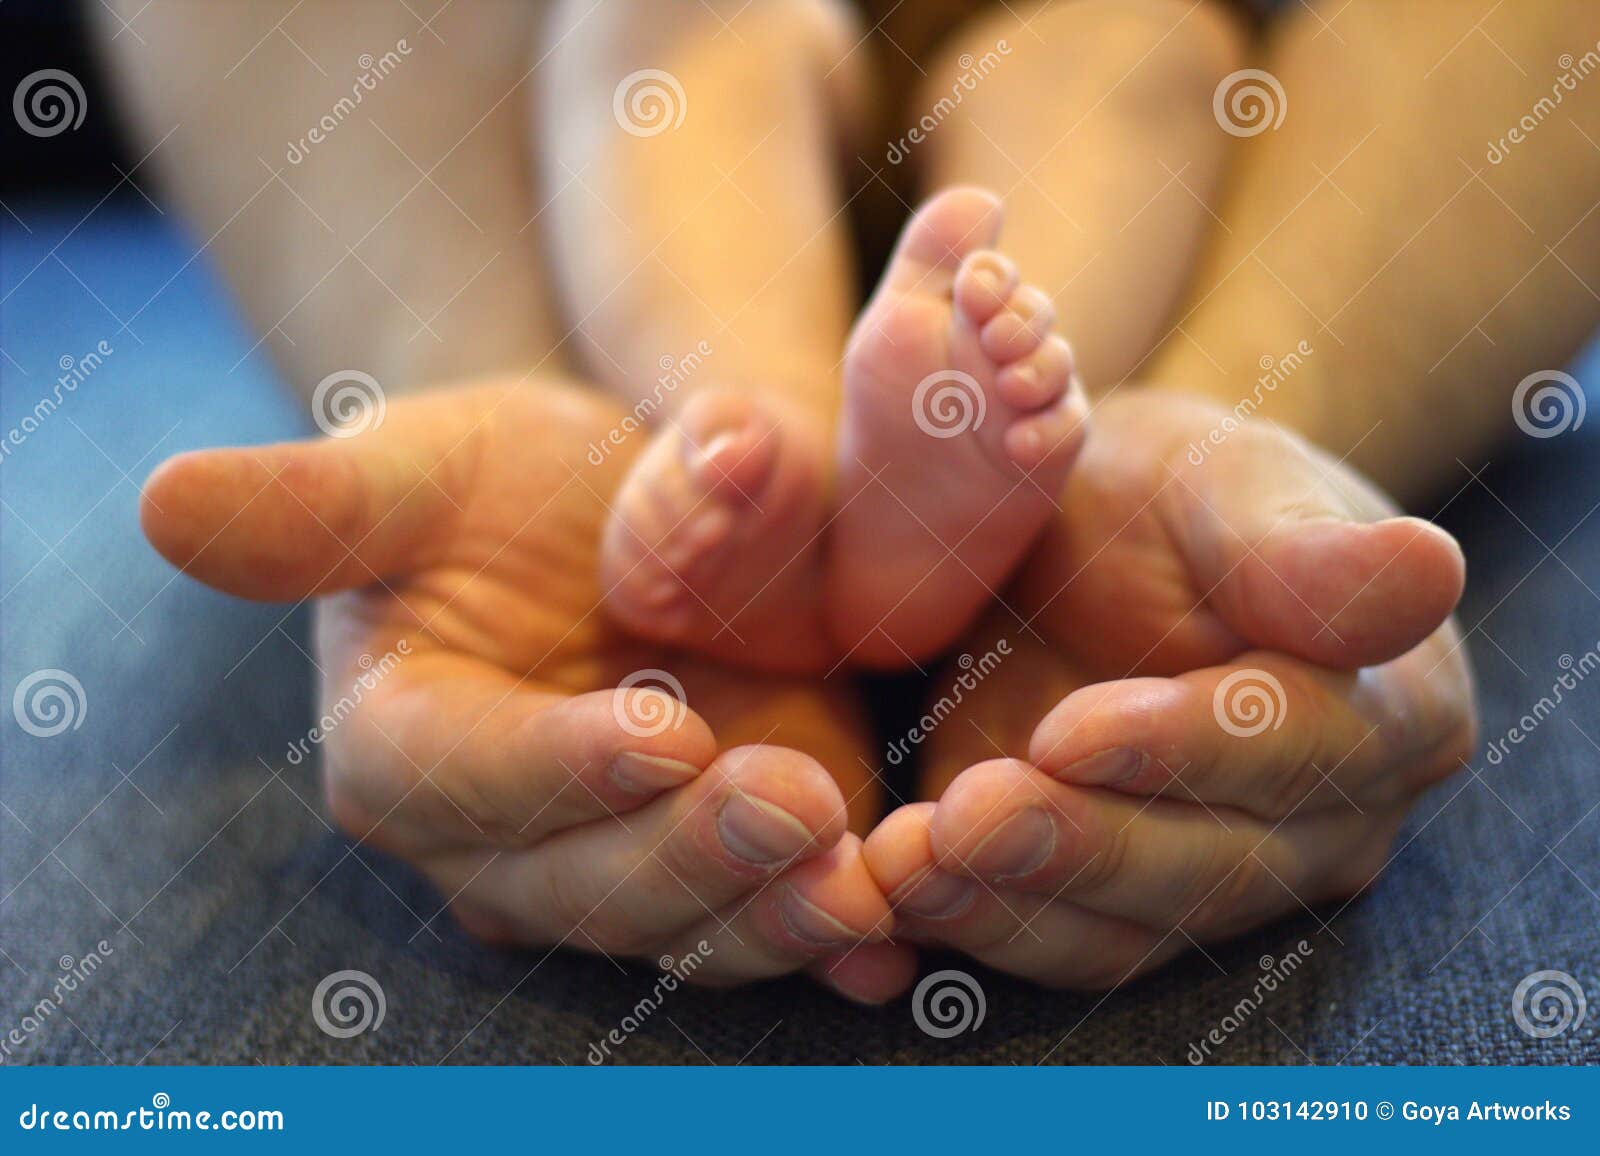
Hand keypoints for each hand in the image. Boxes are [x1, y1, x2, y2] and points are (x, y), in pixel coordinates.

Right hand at [140, 376, 912, 1000]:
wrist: (609, 519)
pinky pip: (766, 922)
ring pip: (683, 924)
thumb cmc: (492, 486)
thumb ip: (313, 509)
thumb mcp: (415, 467)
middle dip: (688, 854)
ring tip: (858, 884)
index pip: (460, 778)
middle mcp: (506, 840)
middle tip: (793, 802)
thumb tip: (160, 500)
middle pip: (584, 882)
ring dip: (771, 915)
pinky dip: (829, 939)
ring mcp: (618, 865)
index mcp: (406, 746)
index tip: (656, 730)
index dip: (553, 765)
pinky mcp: (718, 866)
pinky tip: (896, 945)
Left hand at [865, 390, 1476, 986]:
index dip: (1183, 747)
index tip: (1067, 732)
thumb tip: (1427, 566)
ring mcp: (1219, 882)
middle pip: (1209, 864)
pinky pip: (1057, 942)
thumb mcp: (1229, 482)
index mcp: (1387, 710)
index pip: (1297, 746)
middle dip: (1077, 849)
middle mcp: (1321, 825)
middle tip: (960, 821)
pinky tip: (888, 890)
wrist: (1101, 546)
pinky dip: (973, 925)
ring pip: (1127, 927)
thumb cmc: (1176, 495)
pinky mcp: (1117, 909)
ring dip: (1008, 906)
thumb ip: (1302, 545)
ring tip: (901, 864)